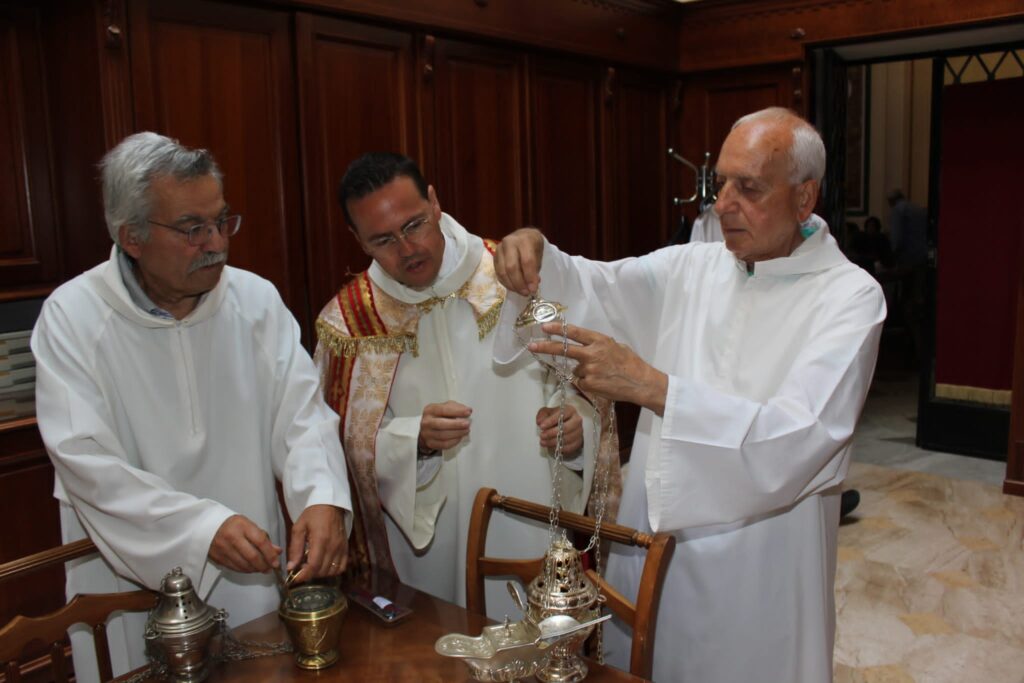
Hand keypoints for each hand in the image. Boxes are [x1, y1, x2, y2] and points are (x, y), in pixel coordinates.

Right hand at [209, 515, 280, 573]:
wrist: (206, 525)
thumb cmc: (231, 524)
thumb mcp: (248, 525)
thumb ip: (263, 538)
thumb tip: (277, 551)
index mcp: (242, 526)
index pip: (260, 541)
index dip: (270, 554)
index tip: (276, 561)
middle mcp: (232, 538)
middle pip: (252, 556)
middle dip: (264, 565)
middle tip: (270, 568)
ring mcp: (224, 549)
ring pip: (244, 565)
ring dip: (255, 569)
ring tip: (262, 569)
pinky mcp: (218, 558)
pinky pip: (235, 568)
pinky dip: (245, 570)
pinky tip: (251, 568)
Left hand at [287, 504, 347, 583]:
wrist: (330, 504)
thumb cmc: (312, 514)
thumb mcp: (299, 527)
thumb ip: (295, 548)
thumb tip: (291, 567)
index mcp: (320, 540)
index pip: (313, 566)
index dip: (304, 576)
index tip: (295, 578)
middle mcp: (333, 546)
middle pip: (322, 570)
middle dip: (310, 574)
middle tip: (301, 568)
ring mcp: (341, 548)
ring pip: (332, 571)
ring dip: (320, 573)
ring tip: (312, 566)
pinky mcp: (346, 548)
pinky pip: (342, 567)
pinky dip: (332, 570)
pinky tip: (324, 565)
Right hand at [419, 401, 471, 450]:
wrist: (428, 429)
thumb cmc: (439, 416)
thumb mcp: (445, 407)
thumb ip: (456, 407)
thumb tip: (467, 410)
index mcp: (430, 410)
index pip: (443, 410)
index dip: (457, 411)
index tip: (468, 412)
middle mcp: (426, 422)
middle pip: (441, 424)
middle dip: (456, 424)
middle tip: (467, 424)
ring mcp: (427, 434)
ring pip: (443, 435)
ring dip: (457, 433)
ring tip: (466, 430)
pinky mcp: (430, 443)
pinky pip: (444, 444)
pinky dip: (454, 441)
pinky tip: (459, 437)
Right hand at [494, 228, 545, 295]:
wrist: (522, 236)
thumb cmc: (533, 246)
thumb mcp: (539, 254)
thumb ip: (535, 269)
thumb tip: (531, 286)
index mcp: (524, 240)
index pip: (526, 261)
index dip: (530, 277)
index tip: (533, 289)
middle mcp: (509, 243)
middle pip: (512, 267)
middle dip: (519, 283)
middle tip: (526, 293)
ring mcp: (499, 249)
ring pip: (502, 271)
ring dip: (511, 285)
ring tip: (521, 292)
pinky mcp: (494, 257)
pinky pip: (498, 273)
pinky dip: (505, 283)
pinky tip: (513, 287)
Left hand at [530, 323, 667, 415]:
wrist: (640, 383)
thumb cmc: (630, 363)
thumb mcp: (616, 346)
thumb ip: (598, 345)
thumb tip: (584, 346)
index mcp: (600, 341)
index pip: (574, 333)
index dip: (558, 330)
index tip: (544, 327)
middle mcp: (592, 354)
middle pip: (563, 349)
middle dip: (546, 347)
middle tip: (532, 346)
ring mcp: (589, 370)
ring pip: (576, 369)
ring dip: (584, 371)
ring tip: (602, 374)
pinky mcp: (589, 384)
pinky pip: (581, 381)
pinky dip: (588, 382)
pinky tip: (602, 382)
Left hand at [536, 405, 583, 454]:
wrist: (564, 425)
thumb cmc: (555, 418)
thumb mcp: (547, 413)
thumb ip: (542, 415)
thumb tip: (540, 422)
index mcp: (570, 410)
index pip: (561, 415)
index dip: (550, 421)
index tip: (541, 426)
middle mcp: (577, 420)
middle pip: (566, 428)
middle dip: (551, 433)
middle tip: (542, 435)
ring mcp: (579, 431)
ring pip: (567, 439)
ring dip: (553, 442)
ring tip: (543, 442)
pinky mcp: (578, 442)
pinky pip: (570, 447)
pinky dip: (559, 448)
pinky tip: (551, 446)